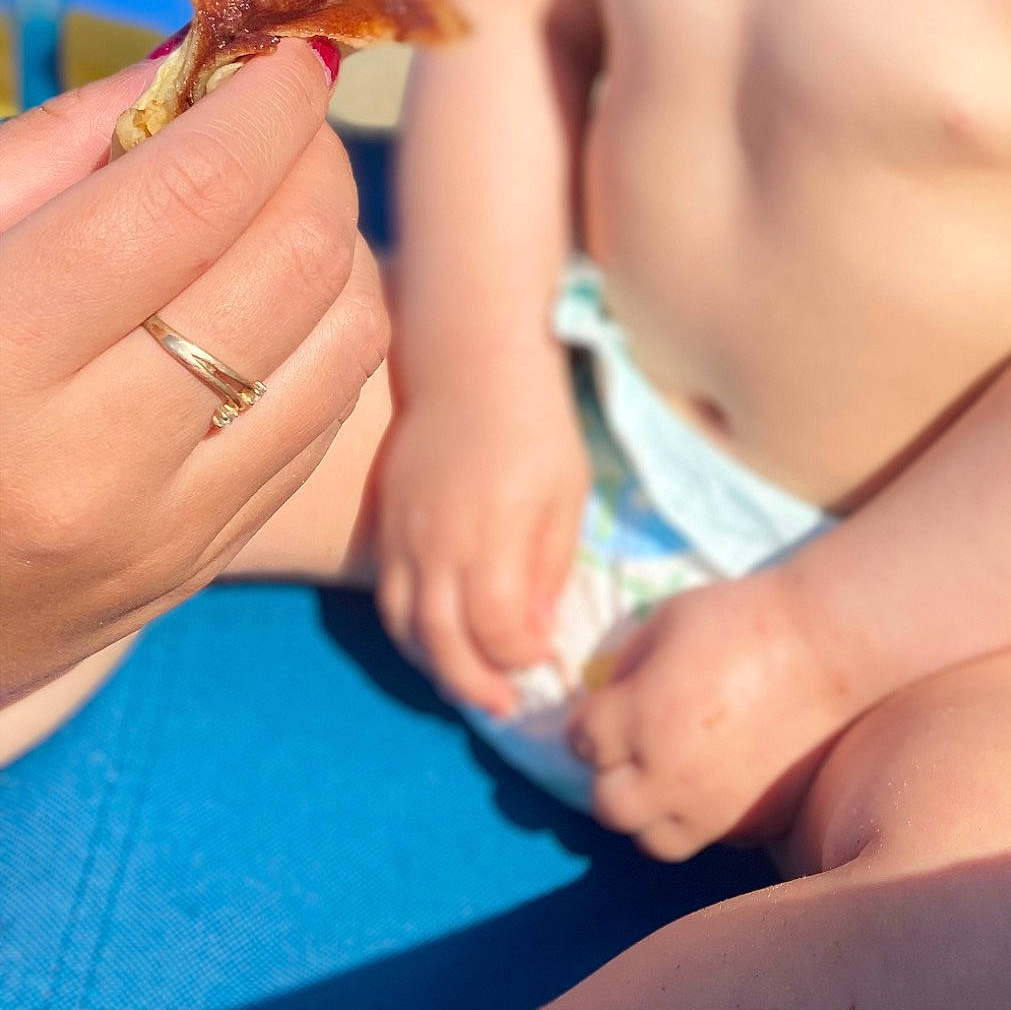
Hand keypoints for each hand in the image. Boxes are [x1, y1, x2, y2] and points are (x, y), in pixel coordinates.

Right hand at [0, 40, 387, 704]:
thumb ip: (60, 145)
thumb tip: (201, 61)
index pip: (192, 197)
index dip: (264, 103)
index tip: (289, 50)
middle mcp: (94, 462)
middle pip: (290, 260)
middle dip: (311, 157)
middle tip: (282, 116)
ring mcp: (163, 530)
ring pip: (343, 335)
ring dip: (336, 236)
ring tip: (275, 197)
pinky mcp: (204, 560)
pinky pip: (331, 408)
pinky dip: (330, 321)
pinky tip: (270, 289)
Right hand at [373, 368, 588, 716]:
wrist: (470, 361)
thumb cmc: (535, 424)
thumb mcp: (568, 491)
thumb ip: (552, 565)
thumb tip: (537, 632)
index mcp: (496, 530)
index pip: (498, 628)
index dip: (522, 656)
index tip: (546, 656)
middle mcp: (440, 540)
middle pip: (444, 642)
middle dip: (477, 685)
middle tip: (507, 705)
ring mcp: (405, 534)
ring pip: (407, 628)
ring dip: (439, 668)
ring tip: (474, 684)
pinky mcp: (385, 524)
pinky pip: (389, 599)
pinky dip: (412, 634)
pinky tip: (441, 641)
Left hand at [566, 567, 856, 860]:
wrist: (829, 646)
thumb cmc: (745, 617)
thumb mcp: (669, 618)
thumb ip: (629, 664)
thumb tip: (610, 698)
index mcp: (639, 718)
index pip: (581, 741)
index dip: (589, 722)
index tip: (606, 709)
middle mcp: (667, 774)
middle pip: (608, 806)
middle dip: (612, 774)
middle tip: (632, 747)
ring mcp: (712, 809)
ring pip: (655, 840)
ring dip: (652, 810)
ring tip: (671, 776)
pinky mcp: (753, 823)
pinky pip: (711, 835)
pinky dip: (703, 814)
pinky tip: (718, 778)